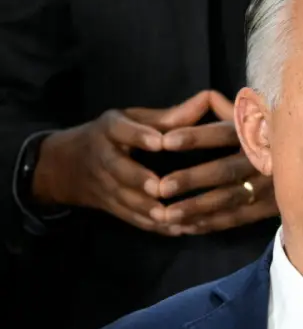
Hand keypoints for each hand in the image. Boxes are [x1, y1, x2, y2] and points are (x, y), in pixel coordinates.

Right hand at [33, 92, 210, 233]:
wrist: (68, 165)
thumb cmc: (115, 135)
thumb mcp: (134, 118)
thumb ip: (169, 116)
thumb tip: (207, 99)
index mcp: (110, 129)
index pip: (120, 130)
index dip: (139, 136)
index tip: (160, 142)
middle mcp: (103, 157)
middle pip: (118, 170)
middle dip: (138, 179)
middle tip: (160, 188)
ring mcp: (105, 186)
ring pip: (124, 200)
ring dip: (148, 210)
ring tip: (173, 216)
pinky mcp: (111, 207)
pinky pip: (131, 219)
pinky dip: (153, 227)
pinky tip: (178, 229)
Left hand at [156, 91, 277, 233]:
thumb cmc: (271, 130)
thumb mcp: (256, 112)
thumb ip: (224, 107)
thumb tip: (203, 97)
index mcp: (260, 131)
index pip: (225, 132)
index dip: (196, 136)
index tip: (165, 141)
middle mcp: (267, 158)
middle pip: (226, 170)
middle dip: (192, 179)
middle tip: (160, 187)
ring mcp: (273, 185)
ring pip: (231, 199)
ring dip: (197, 208)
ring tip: (165, 215)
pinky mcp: (274, 207)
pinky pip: (240, 218)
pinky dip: (212, 224)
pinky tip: (187, 227)